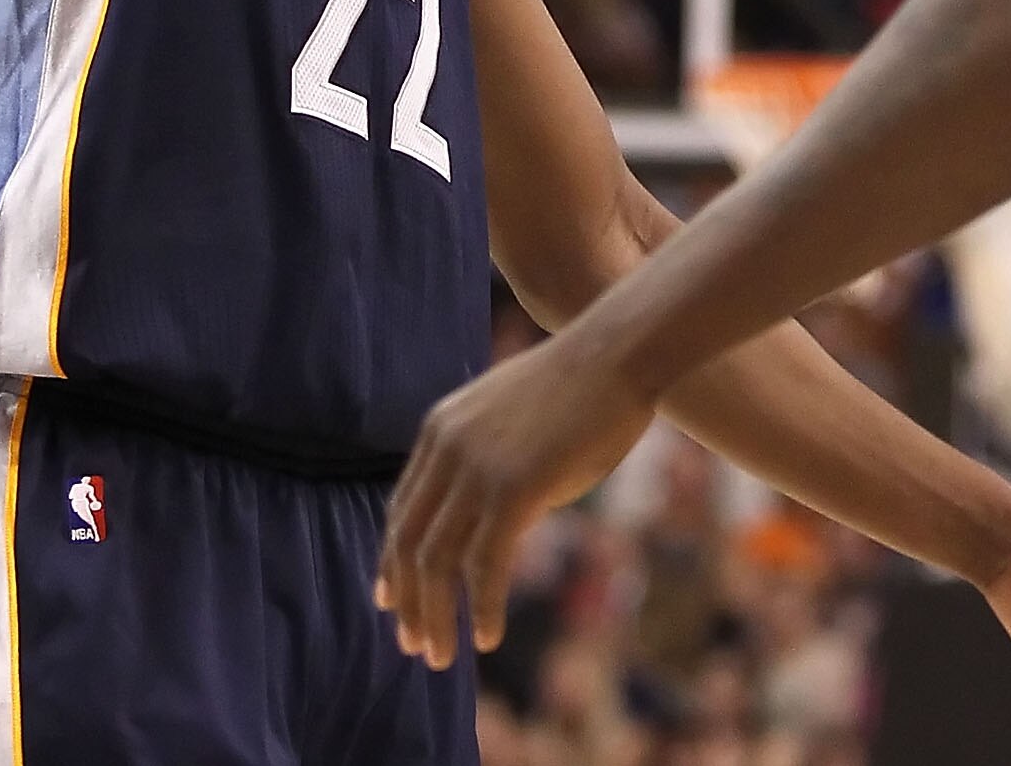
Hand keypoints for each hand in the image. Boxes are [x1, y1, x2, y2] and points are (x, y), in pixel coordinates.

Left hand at [376, 335, 652, 667]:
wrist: (618, 354)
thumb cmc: (582, 388)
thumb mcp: (513, 419)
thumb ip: (488, 459)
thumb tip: (491, 510)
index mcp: (440, 431)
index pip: (401, 512)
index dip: (394, 563)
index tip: (392, 603)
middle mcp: (447, 450)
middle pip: (409, 542)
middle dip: (408, 600)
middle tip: (415, 645)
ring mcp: (477, 469)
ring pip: (438, 562)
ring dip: (437, 617)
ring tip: (442, 656)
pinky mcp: (513, 489)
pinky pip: (485, 565)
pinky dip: (482, 607)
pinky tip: (487, 637)